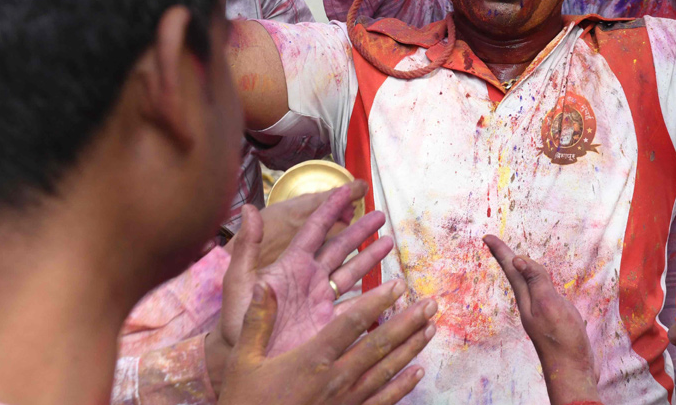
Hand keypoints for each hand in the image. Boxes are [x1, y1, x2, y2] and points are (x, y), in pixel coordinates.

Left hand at [212, 186, 394, 386]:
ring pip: (352, 271)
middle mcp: (310, 277)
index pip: (315, 228)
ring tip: (389, 241)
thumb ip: (247, 246)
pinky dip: (373, 296)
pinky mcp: (329, 323)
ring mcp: (321, 299)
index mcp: (291, 263)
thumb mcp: (238, 281)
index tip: (350, 189)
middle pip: (340, 247)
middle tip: (379, 213)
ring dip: (370, 256)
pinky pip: (355, 305)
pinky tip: (390, 287)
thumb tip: (249, 208)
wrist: (246, 360)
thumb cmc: (237, 321)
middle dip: (360, 229)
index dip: (332, 207)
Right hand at [219, 278, 435, 404]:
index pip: (352, 323)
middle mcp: (335, 379)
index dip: (377, 301)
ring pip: (387, 370)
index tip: (399, 284)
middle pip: (379, 344)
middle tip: (431, 303)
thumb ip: (257, 321)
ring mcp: (345, 403)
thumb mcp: (243, 361)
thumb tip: (265, 283)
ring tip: (431, 329)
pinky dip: (402, 386)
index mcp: (312, 360)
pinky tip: (417, 373)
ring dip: (412, 348)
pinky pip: (383, 402)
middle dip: (408, 321)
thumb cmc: (244, 404)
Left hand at [484, 235, 598, 404]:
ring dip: (519, 269)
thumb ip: (535, 281)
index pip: (511, 268)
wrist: (572, 369)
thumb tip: (517, 258)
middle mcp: (530, 304)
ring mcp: (541, 312)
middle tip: (494, 243)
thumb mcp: (548, 304)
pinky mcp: (553, 317)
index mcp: (526, 298)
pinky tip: (538, 284)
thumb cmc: (561, 338)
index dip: (500, 251)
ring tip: (512, 258)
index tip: (486, 236)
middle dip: (506, 256)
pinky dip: (536, 281)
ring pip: (527, 283)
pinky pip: (540, 293)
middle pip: (515, 274)